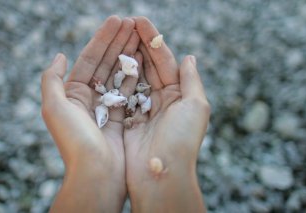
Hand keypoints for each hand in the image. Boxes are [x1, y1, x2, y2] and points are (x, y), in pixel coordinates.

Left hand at [41, 16, 139, 211]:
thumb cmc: (75, 141)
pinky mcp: (121, 119)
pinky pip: (129, 92)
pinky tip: (145, 61)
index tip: (118, 20)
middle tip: (133, 23)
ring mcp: (106, 109)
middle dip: (118, 42)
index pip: (90, 59)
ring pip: (119, 75)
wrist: (96, 174)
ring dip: (129, 55)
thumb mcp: (54, 107)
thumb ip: (52, 79)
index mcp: (72, 94)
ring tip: (141, 36)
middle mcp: (88, 100)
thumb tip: (60, 55)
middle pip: (105, 64)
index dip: (103, 38)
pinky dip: (136, 76)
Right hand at [124, 17, 209, 212]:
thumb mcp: (196, 107)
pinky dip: (116, 78)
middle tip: (125, 23)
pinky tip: (109, 62)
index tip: (139, 21)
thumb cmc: (182, 140)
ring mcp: (143, 110)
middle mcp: (162, 101)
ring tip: (117, 37)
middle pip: (149, 66)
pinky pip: (121, 94)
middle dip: (138, 44)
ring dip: (126, 57)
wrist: (162, 174)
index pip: (166, 61)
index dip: (153, 40)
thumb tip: (190, 57)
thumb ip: (192, 80)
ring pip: (134, 77)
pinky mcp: (127, 120)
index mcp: (180, 96)